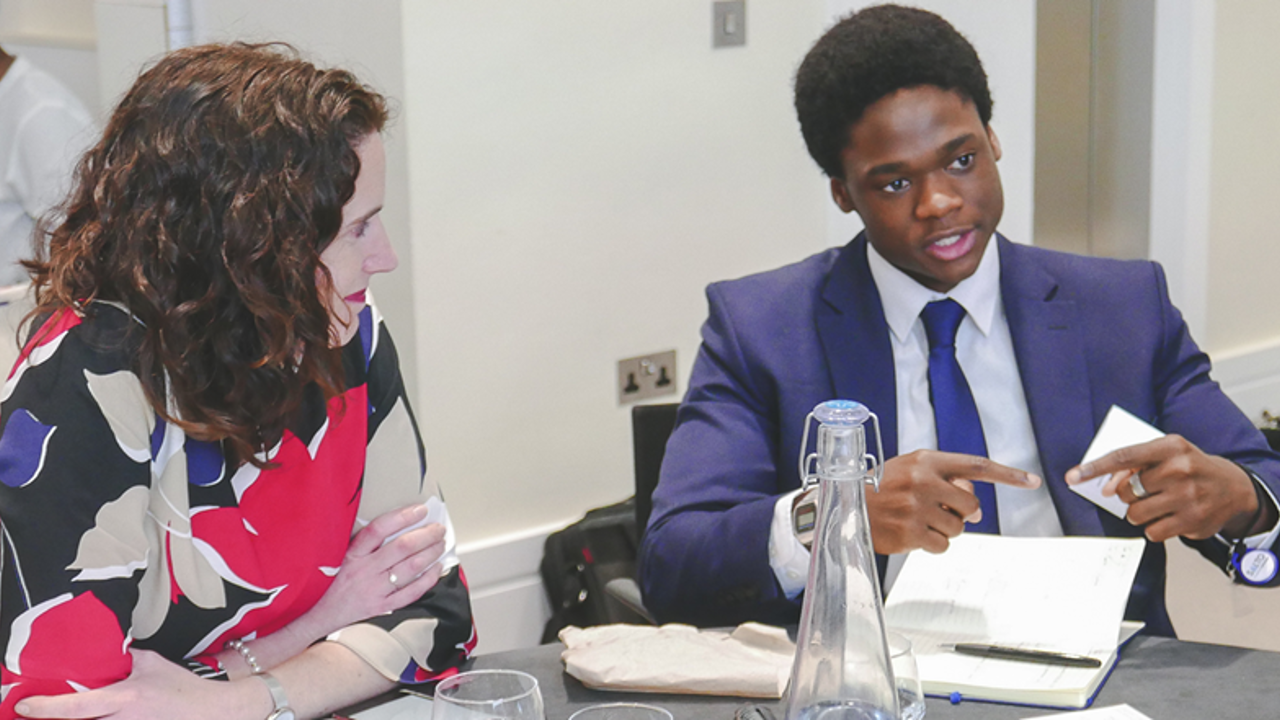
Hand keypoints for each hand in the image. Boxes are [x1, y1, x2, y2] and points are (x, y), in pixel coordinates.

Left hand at [14, 649, 268, 719]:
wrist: (211, 713)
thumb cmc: (182, 689)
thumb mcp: (154, 665)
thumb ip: (127, 658)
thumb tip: (106, 651)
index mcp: (126, 699)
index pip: (78, 705)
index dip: (48, 707)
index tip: (24, 705)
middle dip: (57, 715)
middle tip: (33, 711)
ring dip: (84, 717)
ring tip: (73, 709)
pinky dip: (100, 719)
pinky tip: (103, 714)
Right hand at [301, 503, 448, 635]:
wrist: (316, 615)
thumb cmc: (329, 581)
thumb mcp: (339, 555)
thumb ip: (362, 541)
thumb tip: (397, 522)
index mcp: (351, 554)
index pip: (379, 529)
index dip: (402, 517)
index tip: (420, 510)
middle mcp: (363, 571)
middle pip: (402, 548)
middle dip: (426, 535)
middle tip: (438, 528)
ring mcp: (374, 590)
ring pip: (410, 568)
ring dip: (431, 553)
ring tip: (441, 544)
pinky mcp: (381, 607)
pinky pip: (411, 593)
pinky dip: (428, 579)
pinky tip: (437, 568)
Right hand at [866, 450, 1040, 553]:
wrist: (844, 507)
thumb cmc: (879, 489)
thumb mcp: (909, 471)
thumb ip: (943, 481)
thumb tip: (975, 507)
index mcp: (925, 461)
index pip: (976, 466)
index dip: (1006, 474)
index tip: (1031, 481)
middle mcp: (923, 481)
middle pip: (970, 504)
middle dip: (961, 513)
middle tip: (940, 512)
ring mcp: (916, 507)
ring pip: (958, 528)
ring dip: (944, 530)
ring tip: (919, 522)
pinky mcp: (910, 532)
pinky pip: (942, 545)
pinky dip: (933, 545)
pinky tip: (914, 535)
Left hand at [1065, 434, 1262, 541]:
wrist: (1233, 488)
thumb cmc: (1191, 468)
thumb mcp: (1167, 455)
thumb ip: (1135, 466)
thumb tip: (1106, 487)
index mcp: (1171, 447)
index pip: (1123, 456)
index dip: (1094, 468)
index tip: (1073, 476)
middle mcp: (1180, 470)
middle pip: (1127, 490)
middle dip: (1127, 494)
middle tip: (1143, 491)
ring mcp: (1188, 497)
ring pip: (1136, 514)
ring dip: (1138, 513)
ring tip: (1156, 504)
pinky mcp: (1193, 521)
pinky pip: (1153, 532)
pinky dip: (1154, 528)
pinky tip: (1168, 516)